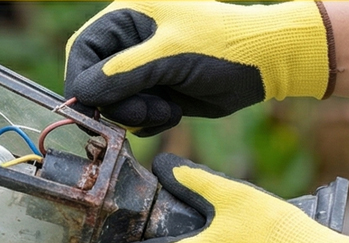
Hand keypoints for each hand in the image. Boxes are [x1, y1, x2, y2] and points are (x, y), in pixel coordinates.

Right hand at [65, 1, 335, 135]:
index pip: (83, 49)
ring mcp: (144, 67)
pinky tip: (173, 112)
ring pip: (114, 102)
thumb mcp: (169, 56)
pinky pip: (135, 114)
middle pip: (95, 80)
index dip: (81, 81)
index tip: (90, 108)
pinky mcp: (157, 90)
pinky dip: (149, 120)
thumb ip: (122, 74)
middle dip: (116, 102)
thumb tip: (81, 94)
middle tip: (143, 113)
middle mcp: (131, 41)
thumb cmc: (222, 47)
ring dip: (136, 114)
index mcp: (128, 16)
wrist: (267, 65)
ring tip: (167, 109)